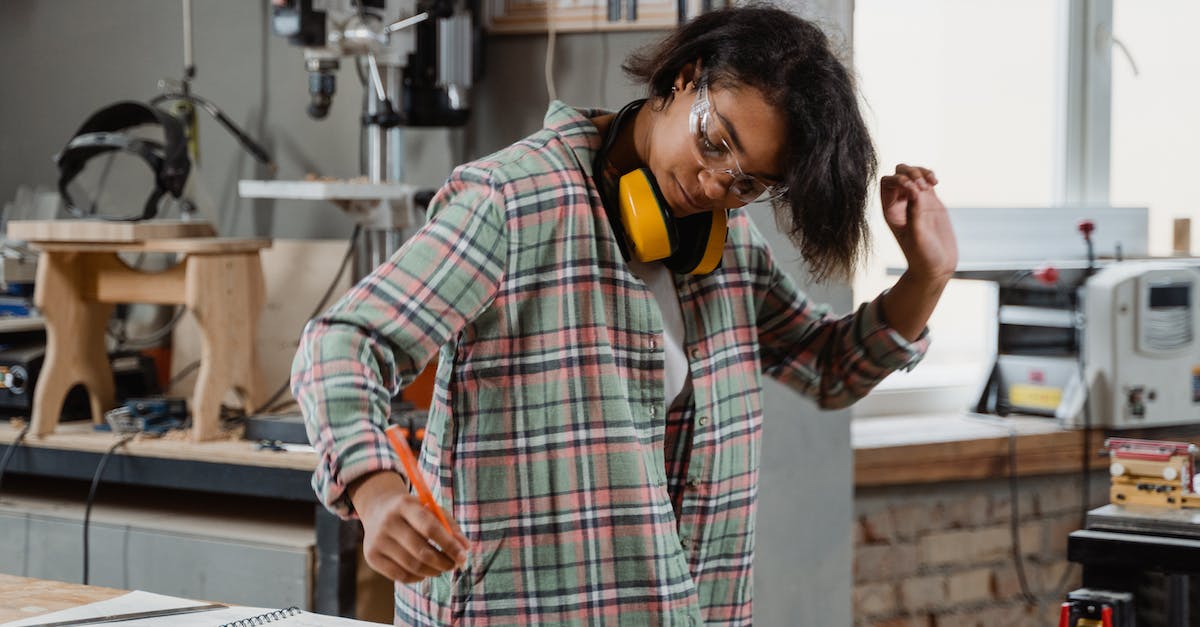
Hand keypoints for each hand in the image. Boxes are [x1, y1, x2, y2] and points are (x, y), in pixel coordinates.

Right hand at [349, 471, 469, 583]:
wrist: (378, 509)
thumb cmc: (413, 511)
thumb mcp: (431, 509)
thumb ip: (450, 526)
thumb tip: (465, 548)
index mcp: (404, 505)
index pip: (430, 527)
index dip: (449, 544)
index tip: (463, 556)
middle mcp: (388, 522)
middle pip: (421, 550)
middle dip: (443, 562)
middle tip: (454, 565)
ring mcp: (377, 540)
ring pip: (412, 566)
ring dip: (433, 571)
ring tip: (442, 568)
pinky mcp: (371, 556)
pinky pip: (400, 576)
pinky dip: (417, 577)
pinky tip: (425, 572)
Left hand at [879, 164, 957, 282]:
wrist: (937, 267)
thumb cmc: (922, 256)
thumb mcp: (917, 236)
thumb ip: (914, 214)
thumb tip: (915, 190)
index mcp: (890, 211)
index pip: (887, 183)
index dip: (898, 179)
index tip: (914, 189)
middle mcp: (901, 204)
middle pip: (898, 173)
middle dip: (910, 172)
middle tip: (924, 186)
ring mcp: (916, 201)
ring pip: (913, 174)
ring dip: (921, 171)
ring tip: (932, 182)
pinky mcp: (931, 202)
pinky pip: (926, 181)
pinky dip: (930, 175)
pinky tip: (936, 182)